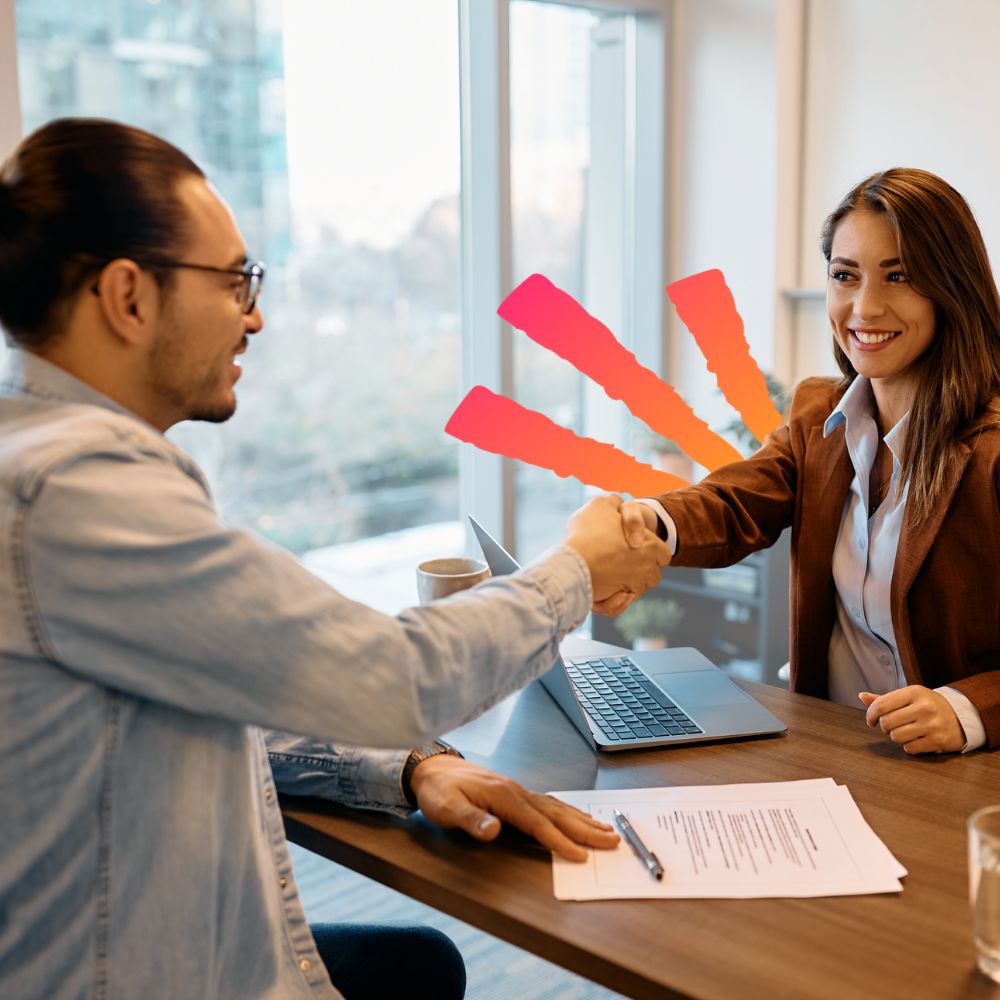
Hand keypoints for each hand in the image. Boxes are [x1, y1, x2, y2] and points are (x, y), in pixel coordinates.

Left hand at [408, 754, 618, 860]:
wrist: (430, 767)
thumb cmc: (438, 790)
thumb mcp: (446, 808)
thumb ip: (470, 820)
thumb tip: (495, 830)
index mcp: (503, 796)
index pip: (537, 823)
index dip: (559, 840)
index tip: (581, 855)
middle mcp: (516, 791)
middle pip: (556, 813)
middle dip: (585, 829)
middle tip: (612, 840)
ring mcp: (517, 789)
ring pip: (556, 806)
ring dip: (581, 819)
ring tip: (605, 828)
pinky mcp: (514, 791)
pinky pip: (548, 802)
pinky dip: (566, 810)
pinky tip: (576, 815)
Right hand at [563, 495, 670, 611]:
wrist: (570, 564)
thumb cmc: (586, 534)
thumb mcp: (600, 504)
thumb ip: (614, 503)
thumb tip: (617, 504)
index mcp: (651, 546)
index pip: (664, 555)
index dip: (651, 551)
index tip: (634, 547)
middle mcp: (646, 570)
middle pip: (653, 576)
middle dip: (642, 571)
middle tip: (622, 561)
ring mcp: (631, 588)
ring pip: (636, 591)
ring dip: (627, 586)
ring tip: (610, 575)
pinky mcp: (613, 603)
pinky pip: (617, 607)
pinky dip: (612, 602)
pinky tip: (604, 591)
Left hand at [859, 686, 965, 753]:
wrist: (960, 717)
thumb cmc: (927, 705)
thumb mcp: (908, 696)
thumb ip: (884, 699)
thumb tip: (861, 696)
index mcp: (914, 692)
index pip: (881, 705)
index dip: (870, 715)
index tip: (870, 720)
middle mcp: (924, 707)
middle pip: (886, 722)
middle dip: (884, 726)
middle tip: (891, 725)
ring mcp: (932, 724)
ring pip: (896, 737)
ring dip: (895, 737)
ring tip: (903, 731)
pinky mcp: (937, 741)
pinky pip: (909, 748)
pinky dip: (908, 746)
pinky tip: (915, 739)